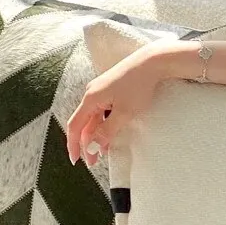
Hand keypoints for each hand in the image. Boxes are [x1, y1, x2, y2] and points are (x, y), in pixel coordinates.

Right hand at [63, 46, 177, 165]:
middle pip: (84, 123)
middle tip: (93, 162)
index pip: (75, 126)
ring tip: (103, 152)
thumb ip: (107, 131)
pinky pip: (102, 111)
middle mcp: (92, 94)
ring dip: (97, 135)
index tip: (75, 160)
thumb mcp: (124, 113)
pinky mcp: (110, 90)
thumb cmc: (138, 86)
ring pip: (94, 118)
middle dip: (87, 144)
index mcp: (91, 99)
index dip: (73, 144)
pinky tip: (110, 134)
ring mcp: (101, 91)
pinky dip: (104, 125)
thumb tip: (92, 147)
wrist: (152, 62)